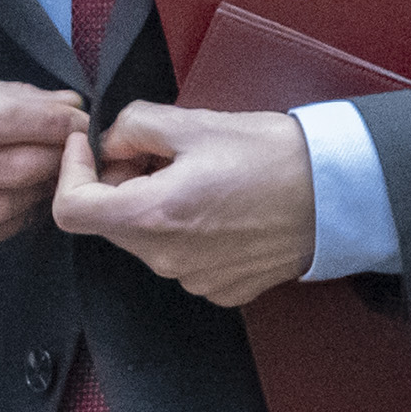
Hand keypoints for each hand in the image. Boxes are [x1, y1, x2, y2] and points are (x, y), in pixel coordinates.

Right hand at [0, 70, 88, 248]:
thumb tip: (65, 108)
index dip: (51, 124)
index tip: (80, 119)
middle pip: (7, 170)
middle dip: (54, 160)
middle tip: (74, 149)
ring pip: (2, 207)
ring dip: (40, 191)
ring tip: (51, 173)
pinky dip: (15, 218)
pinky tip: (23, 199)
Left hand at [50, 103, 315, 306]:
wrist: (340, 196)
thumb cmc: (273, 156)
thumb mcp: (195, 122)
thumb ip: (134, 126)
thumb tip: (110, 143)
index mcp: (153, 217)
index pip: (71, 210)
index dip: (71, 171)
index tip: (91, 147)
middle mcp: (167, 260)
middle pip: (109, 223)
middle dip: (118, 183)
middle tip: (154, 152)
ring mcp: (194, 280)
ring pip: (144, 240)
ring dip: (151, 206)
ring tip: (194, 175)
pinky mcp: (221, 289)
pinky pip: (179, 259)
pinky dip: (183, 231)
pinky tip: (218, 205)